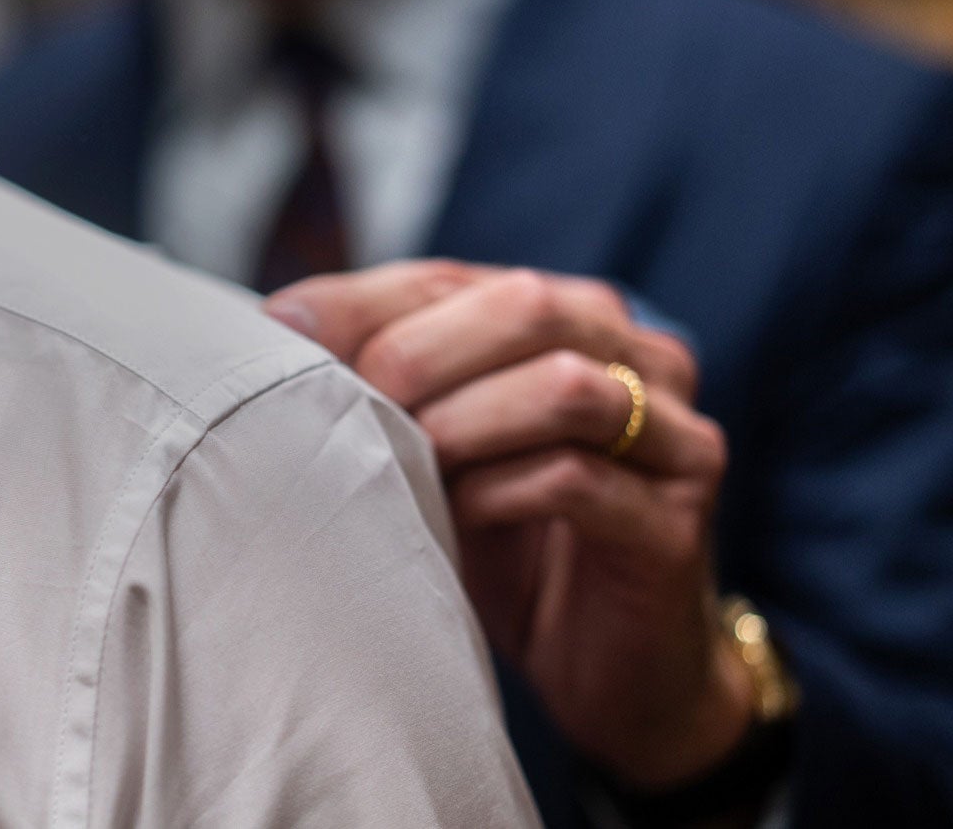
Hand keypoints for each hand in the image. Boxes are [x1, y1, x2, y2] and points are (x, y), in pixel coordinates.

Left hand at [265, 261, 753, 789]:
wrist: (620, 674)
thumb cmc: (516, 548)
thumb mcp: (444, 451)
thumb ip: (392, 382)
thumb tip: (277, 322)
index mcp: (577, 319)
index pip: (457, 278)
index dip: (364, 300)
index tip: (281, 328)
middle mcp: (643, 359)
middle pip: (526, 306)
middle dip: (419, 351)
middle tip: (354, 405)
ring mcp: (675, 440)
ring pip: (566, 386)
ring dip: (462, 420)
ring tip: (406, 460)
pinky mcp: (674, 525)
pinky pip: (578, 481)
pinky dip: (497, 491)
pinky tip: (456, 516)